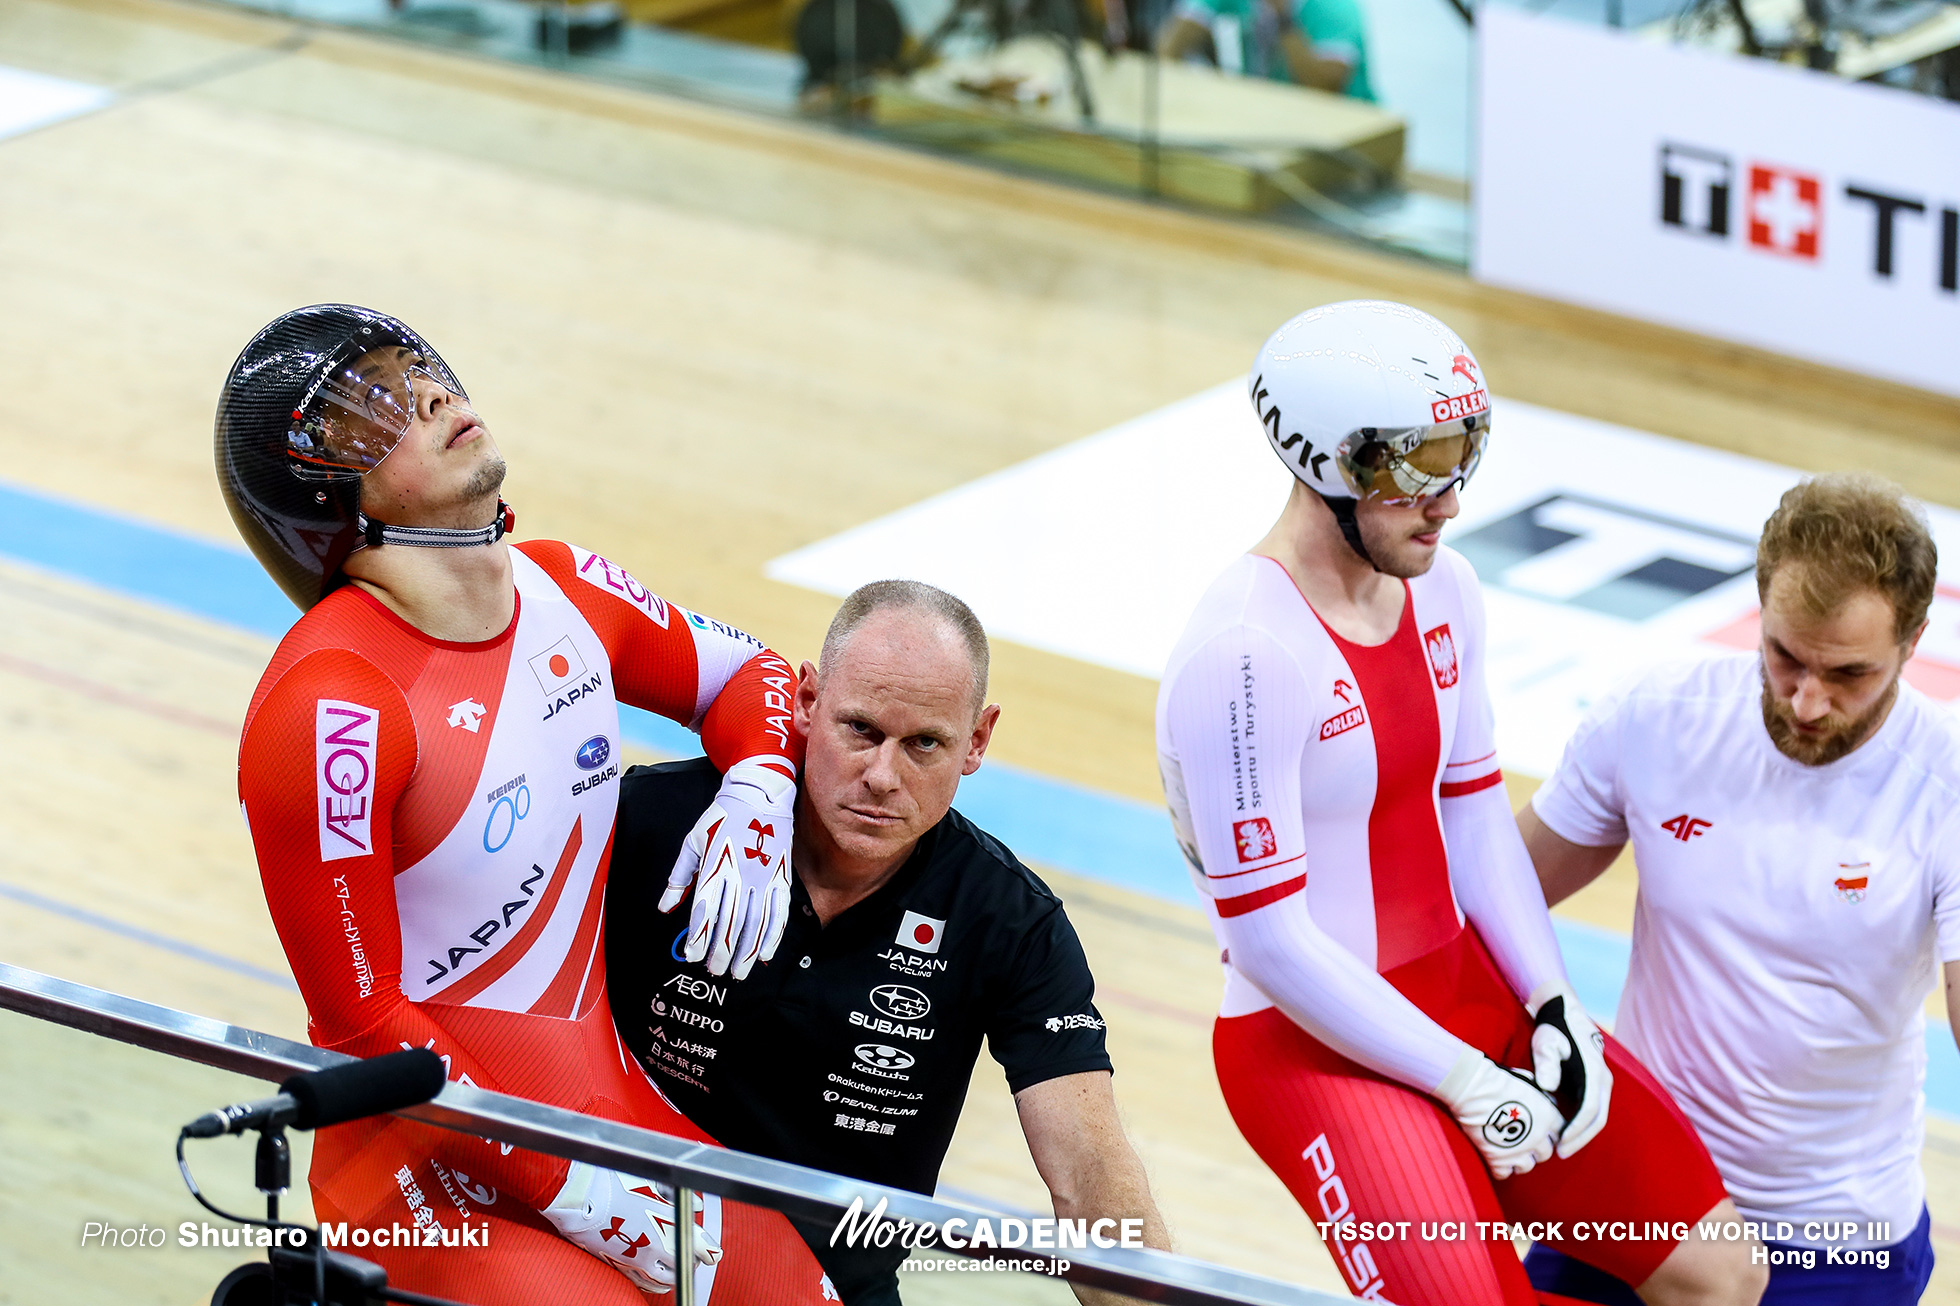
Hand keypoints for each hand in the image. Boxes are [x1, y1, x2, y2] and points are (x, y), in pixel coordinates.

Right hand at [541, 1161, 721, 1292]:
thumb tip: (696, 1207)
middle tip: (696, 1256)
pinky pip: (643, 1283)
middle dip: (692, 1261)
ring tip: (679, 1271)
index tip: (712, 1250)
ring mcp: (636, 1260)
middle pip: (684, 1265)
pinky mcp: (619, 1266)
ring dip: (675, 1276)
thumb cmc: (614, 1183)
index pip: (700, 1247)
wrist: (580, 1196)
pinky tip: (657, 1283)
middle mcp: (654, 1248)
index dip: (709, 1250)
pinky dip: (655, 1285)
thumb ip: (678, 1198)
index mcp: (667, 1226)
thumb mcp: (653, 1184)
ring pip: (664, 1280)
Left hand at [659, 757, 795, 978]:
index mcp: (716, 866)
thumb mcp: (692, 842)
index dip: (699, 936)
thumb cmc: (721, 818)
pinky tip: (765, 954)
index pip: (705, 909)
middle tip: (716, 972)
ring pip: (755, 922)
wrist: (760, 794)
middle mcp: (741, 874)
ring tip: (739, 972)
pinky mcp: (781, 877)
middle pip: (731, 921)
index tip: (693, 956)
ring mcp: (764, 877)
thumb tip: (664, 908)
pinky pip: (778, 912)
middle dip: (722, 951)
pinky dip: (772, 935)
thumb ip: (678, 877)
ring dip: (747, 951)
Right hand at [1433, 1048, 1563, 1179]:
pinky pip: (1504, 1174)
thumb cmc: (1499, 1081)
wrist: (1474, 1090)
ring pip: (1527, 1166)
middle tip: (1521, 1139)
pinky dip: (1499, 1168)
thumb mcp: (1528, 1082)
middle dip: (1535, 1148)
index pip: (1559, 1135)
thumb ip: (1541, 1096)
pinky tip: (1494, 1157)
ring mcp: (1519, 1152)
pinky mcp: (1499, 1161)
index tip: (1538, 1129)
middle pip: (1544, 1154)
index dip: (1548, 1132)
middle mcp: (1538, 1139)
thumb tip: (1546, 1100)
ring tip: (1508, 1150)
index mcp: (1548, 1118)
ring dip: (1519, 1160)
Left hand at [1527, 981, 1611, 1157]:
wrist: (1565, 1015)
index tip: (1561, 1143)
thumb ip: (1547, 1062)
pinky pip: (1592, 1110)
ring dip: (1582, 1135)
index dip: (1577, 1129)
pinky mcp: (1595, 1086)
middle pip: (1597, 1118)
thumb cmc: (1554, 1029)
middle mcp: (1603, 1080)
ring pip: (1597, 1117)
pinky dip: (1581, 1125)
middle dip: (1580, 1138)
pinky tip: (1565, 1133)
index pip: (1590, 1108)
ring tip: (1561, 1148)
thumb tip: (1548, 1087)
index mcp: (1594, 1072)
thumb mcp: (1546, 1042)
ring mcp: (1601, 1084)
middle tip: (1560, 1153)